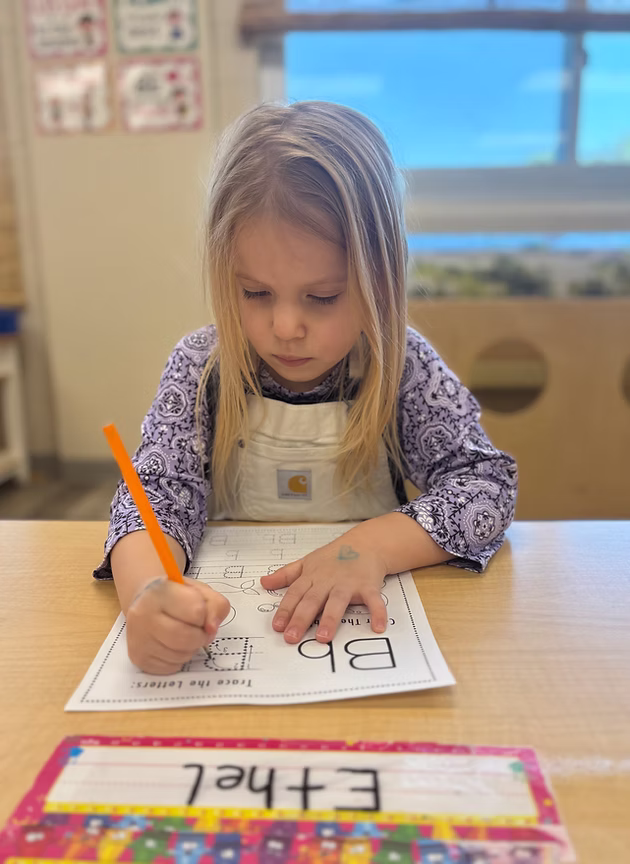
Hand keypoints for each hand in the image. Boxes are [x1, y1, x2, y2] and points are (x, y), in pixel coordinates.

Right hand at [125, 577, 230, 673]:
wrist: (146, 602)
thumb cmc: (176, 596)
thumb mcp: (200, 590)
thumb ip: (216, 605)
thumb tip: (211, 629)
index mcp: (160, 592)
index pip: (196, 611)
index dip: (204, 614)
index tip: (200, 612)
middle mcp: (143, 614)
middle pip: (187, 637)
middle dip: (200, 636)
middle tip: (199, 630)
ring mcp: (138, 638)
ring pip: (180, 655)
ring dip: (191, 649)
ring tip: (184, 635)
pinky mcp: (138, 658)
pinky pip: (171, 667)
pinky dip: (179, 660)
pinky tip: (172, 645)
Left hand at [260, 537, 387, 644]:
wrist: (365, 543)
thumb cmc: (334, 557)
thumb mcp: (306, 563)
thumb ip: (285, 575)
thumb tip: (264, 582)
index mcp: (312, 577)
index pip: (295, 594)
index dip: (285, 610)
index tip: (277, 626)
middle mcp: (328, 581)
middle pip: (312, 600)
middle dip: (301, 619)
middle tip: (292, 637)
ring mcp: (348, 584)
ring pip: (337, 602)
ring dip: (330, 619)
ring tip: (323, 637)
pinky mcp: (368, 586)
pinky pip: (373, 601)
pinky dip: (377, 613)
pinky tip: (377, 627)